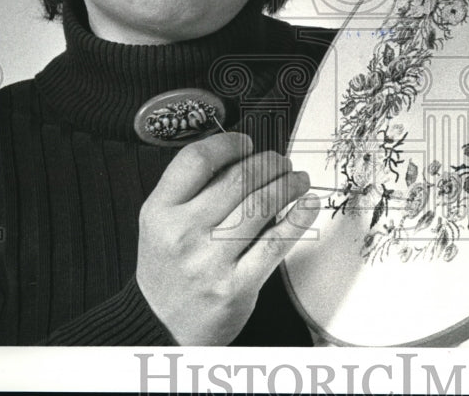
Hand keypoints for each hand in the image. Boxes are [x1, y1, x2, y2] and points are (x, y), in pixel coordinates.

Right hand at [136, 131, 317, 344]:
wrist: (160, 326)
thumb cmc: (168, 268)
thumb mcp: (163, 223)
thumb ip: (195, 190)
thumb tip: (244, 158)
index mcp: (160, 211)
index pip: (197, 160)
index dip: (228, 144)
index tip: (246, 143)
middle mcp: (182, 234)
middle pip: (237, 179)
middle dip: (269, 162)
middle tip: (281, 162)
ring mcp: (210, 261)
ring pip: (261, 204)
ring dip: (288, 184)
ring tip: (298, 179)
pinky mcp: (236, 286)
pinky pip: (276, 243)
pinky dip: (299, 218)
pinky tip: (308, 205)